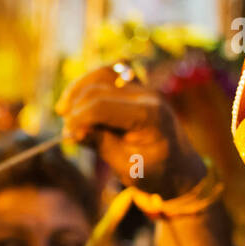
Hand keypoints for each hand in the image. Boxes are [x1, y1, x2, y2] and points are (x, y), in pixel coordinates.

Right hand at [57, 65, 205, 197]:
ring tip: (64, 109)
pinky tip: (78, 100)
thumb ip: (102, 145)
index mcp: (149, 116)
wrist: (180, 168)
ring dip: (79, 88)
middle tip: (67, 130)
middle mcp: (148, 95)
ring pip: (103, 72)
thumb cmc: (156, 172)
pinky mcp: (138, 88)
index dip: (78, 118)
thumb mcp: (127, 168)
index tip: (67, 135)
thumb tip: (72, 131)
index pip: (101, 106)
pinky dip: (90, 84)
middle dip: (76, 106)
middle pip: (99, 87)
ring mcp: (144, 88)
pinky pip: (111, 74)